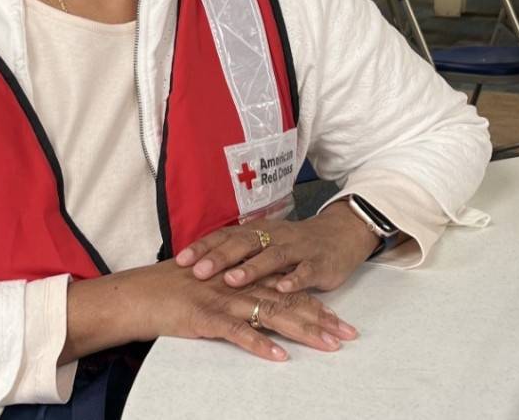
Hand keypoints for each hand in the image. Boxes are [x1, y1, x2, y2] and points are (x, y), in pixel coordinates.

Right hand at [62, 259, 357, 364]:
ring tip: (329, 345)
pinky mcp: (205, 316)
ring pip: (271, 315)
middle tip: (349, 334)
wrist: (137, 294)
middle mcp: (237, 284)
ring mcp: (222, 299)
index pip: (286, 290)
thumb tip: (261, 307)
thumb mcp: (210, 286)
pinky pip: (237, 332)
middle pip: (287, 301)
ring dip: (303, 331)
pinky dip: (259, 345)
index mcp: (240, 277)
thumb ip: (236, 292)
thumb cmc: (169, 291)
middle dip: (321, 319)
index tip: (342, 319)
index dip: (315, 304)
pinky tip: (280, 357)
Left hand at [175, 202, 379, 293]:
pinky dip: (294, 279)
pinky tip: (282, 288)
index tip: (181, 260)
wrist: (338, 236)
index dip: (204, 247)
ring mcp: (297, 249)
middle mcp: (274, 236)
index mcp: (257, 231)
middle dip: (221, 257)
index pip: (226, 236)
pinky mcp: (318, 263)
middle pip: (244, 244)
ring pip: (272, 256)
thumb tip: (199, 264)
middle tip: (199, 271)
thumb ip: (237, 253)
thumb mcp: (264, 244)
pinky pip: (305, 271)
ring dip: (252, 268)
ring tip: (232, 279)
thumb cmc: (293, 244)